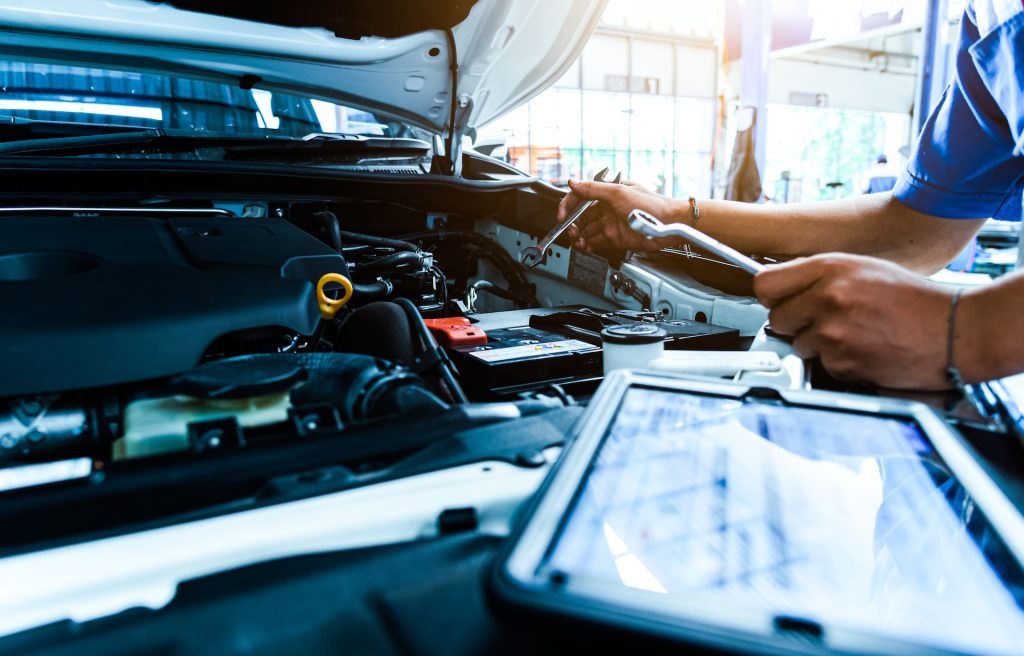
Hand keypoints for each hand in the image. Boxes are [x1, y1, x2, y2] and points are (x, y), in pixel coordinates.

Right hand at [556, 179, 677, 253]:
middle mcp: (608, 208)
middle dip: (572, 224)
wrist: (668, 224)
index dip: (568, 205)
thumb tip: (573, 182)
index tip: (562, 216)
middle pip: (582, 216)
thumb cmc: (650, 206)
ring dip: (579, 236)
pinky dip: (588, 245)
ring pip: (587, 230)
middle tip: (570, 232)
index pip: (581, 197)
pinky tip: (584, 247)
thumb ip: (593, 188)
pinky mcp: (616, 238)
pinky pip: (596, 242)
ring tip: (577, 241)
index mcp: (607, 193)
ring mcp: (611, 223)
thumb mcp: (618, 192)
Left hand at [753, 253, 953, 389]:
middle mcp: (827, 297)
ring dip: (818, 345)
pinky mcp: (842, 362)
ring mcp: (833, 332)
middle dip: (795, 323)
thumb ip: (820, 276)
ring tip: (854, 335)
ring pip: (798, 345)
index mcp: (830, 267)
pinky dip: (838, 363)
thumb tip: (784, 288)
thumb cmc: (913, 300)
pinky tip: (864, 350)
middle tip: (825, 322)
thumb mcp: (863, 269)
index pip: (765, 283)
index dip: (772, 296)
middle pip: (776, 318)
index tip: (781, 301)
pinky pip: (822, 365)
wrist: (954, 330)